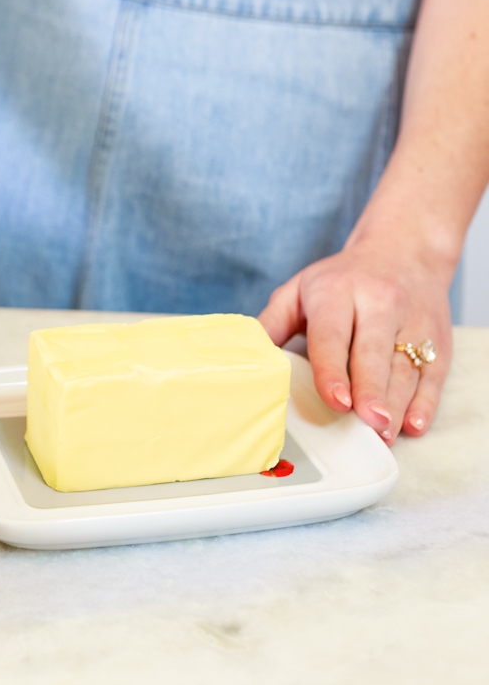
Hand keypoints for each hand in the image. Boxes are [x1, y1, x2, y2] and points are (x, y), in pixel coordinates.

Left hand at [258, 239, 452, 444]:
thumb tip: (246, 358)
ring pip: (406, 368)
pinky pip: (434, 373)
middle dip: (371, 391)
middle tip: (367, 423)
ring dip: (396, 405)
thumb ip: (271, 323)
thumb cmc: (340, 279)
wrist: (402, 250)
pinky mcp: (438, 337)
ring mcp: (413, 321)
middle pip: (375, 354)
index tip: (336, 400)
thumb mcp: (298, 290)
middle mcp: (379, 303)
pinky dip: (425, 402)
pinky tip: (413, 424)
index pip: (333, 335)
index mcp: (338, 292)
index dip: (333, 370)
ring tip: (382, 434)